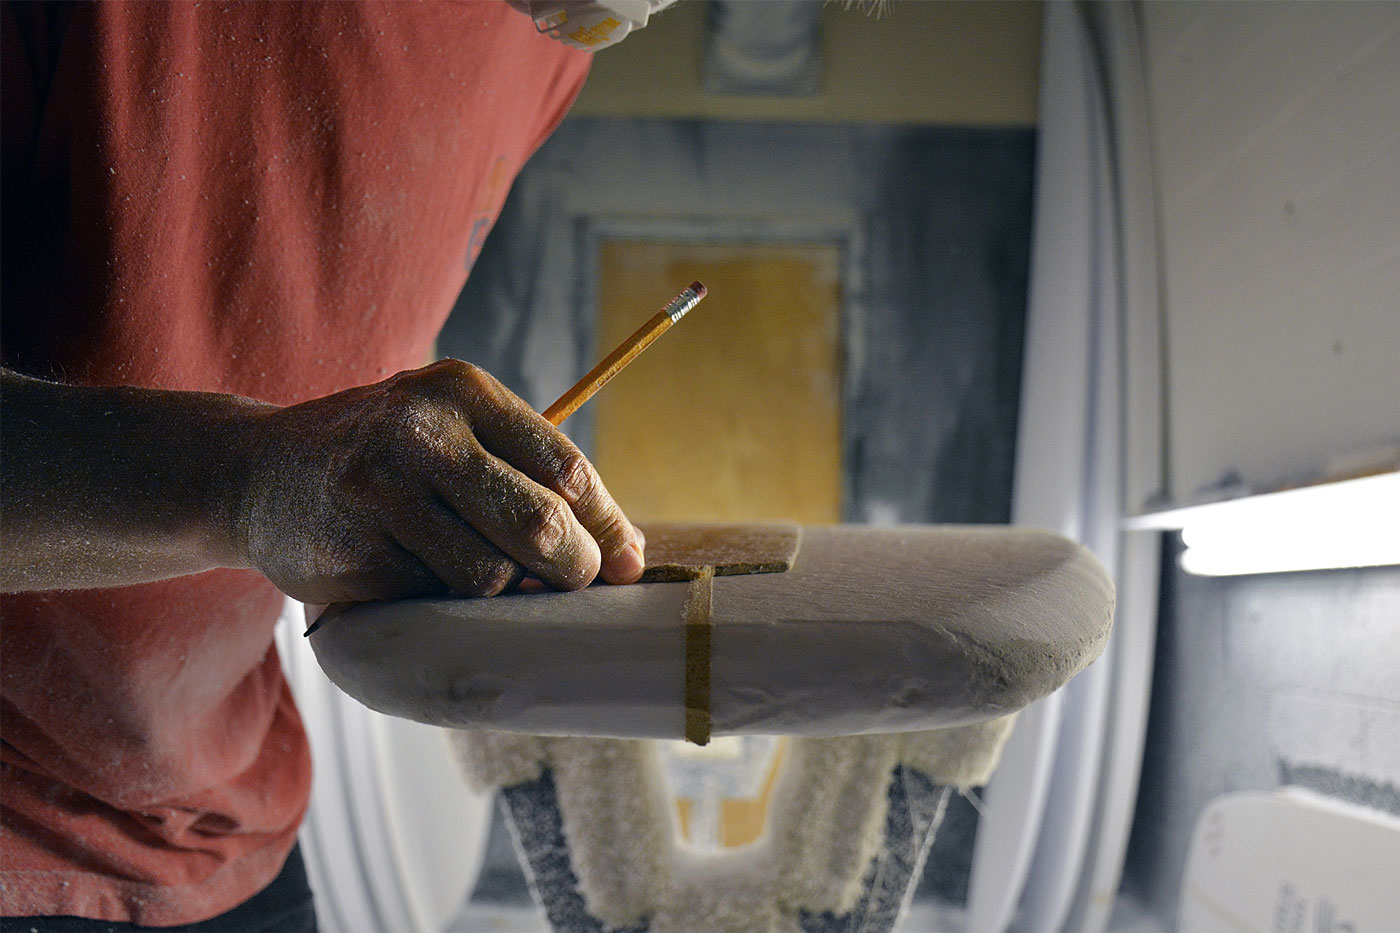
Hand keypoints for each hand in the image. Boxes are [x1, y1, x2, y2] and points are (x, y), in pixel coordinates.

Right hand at [237, 360, 643, 603]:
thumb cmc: (386, 458)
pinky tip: (416, 575)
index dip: (607, 526)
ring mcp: (380, 492)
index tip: (626, 565)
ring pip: (489, 575)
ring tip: (477, 571)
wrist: (256, 471)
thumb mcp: (454, 432)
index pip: (565, 468)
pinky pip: (433, 599)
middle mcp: (422, 432)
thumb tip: (626, 553)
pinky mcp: (349, 550)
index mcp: (464, 392)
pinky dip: (443, 602)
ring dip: (501, 591)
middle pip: (538, 523)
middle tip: (574, 585)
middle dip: (572, 569)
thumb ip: (530, 476)